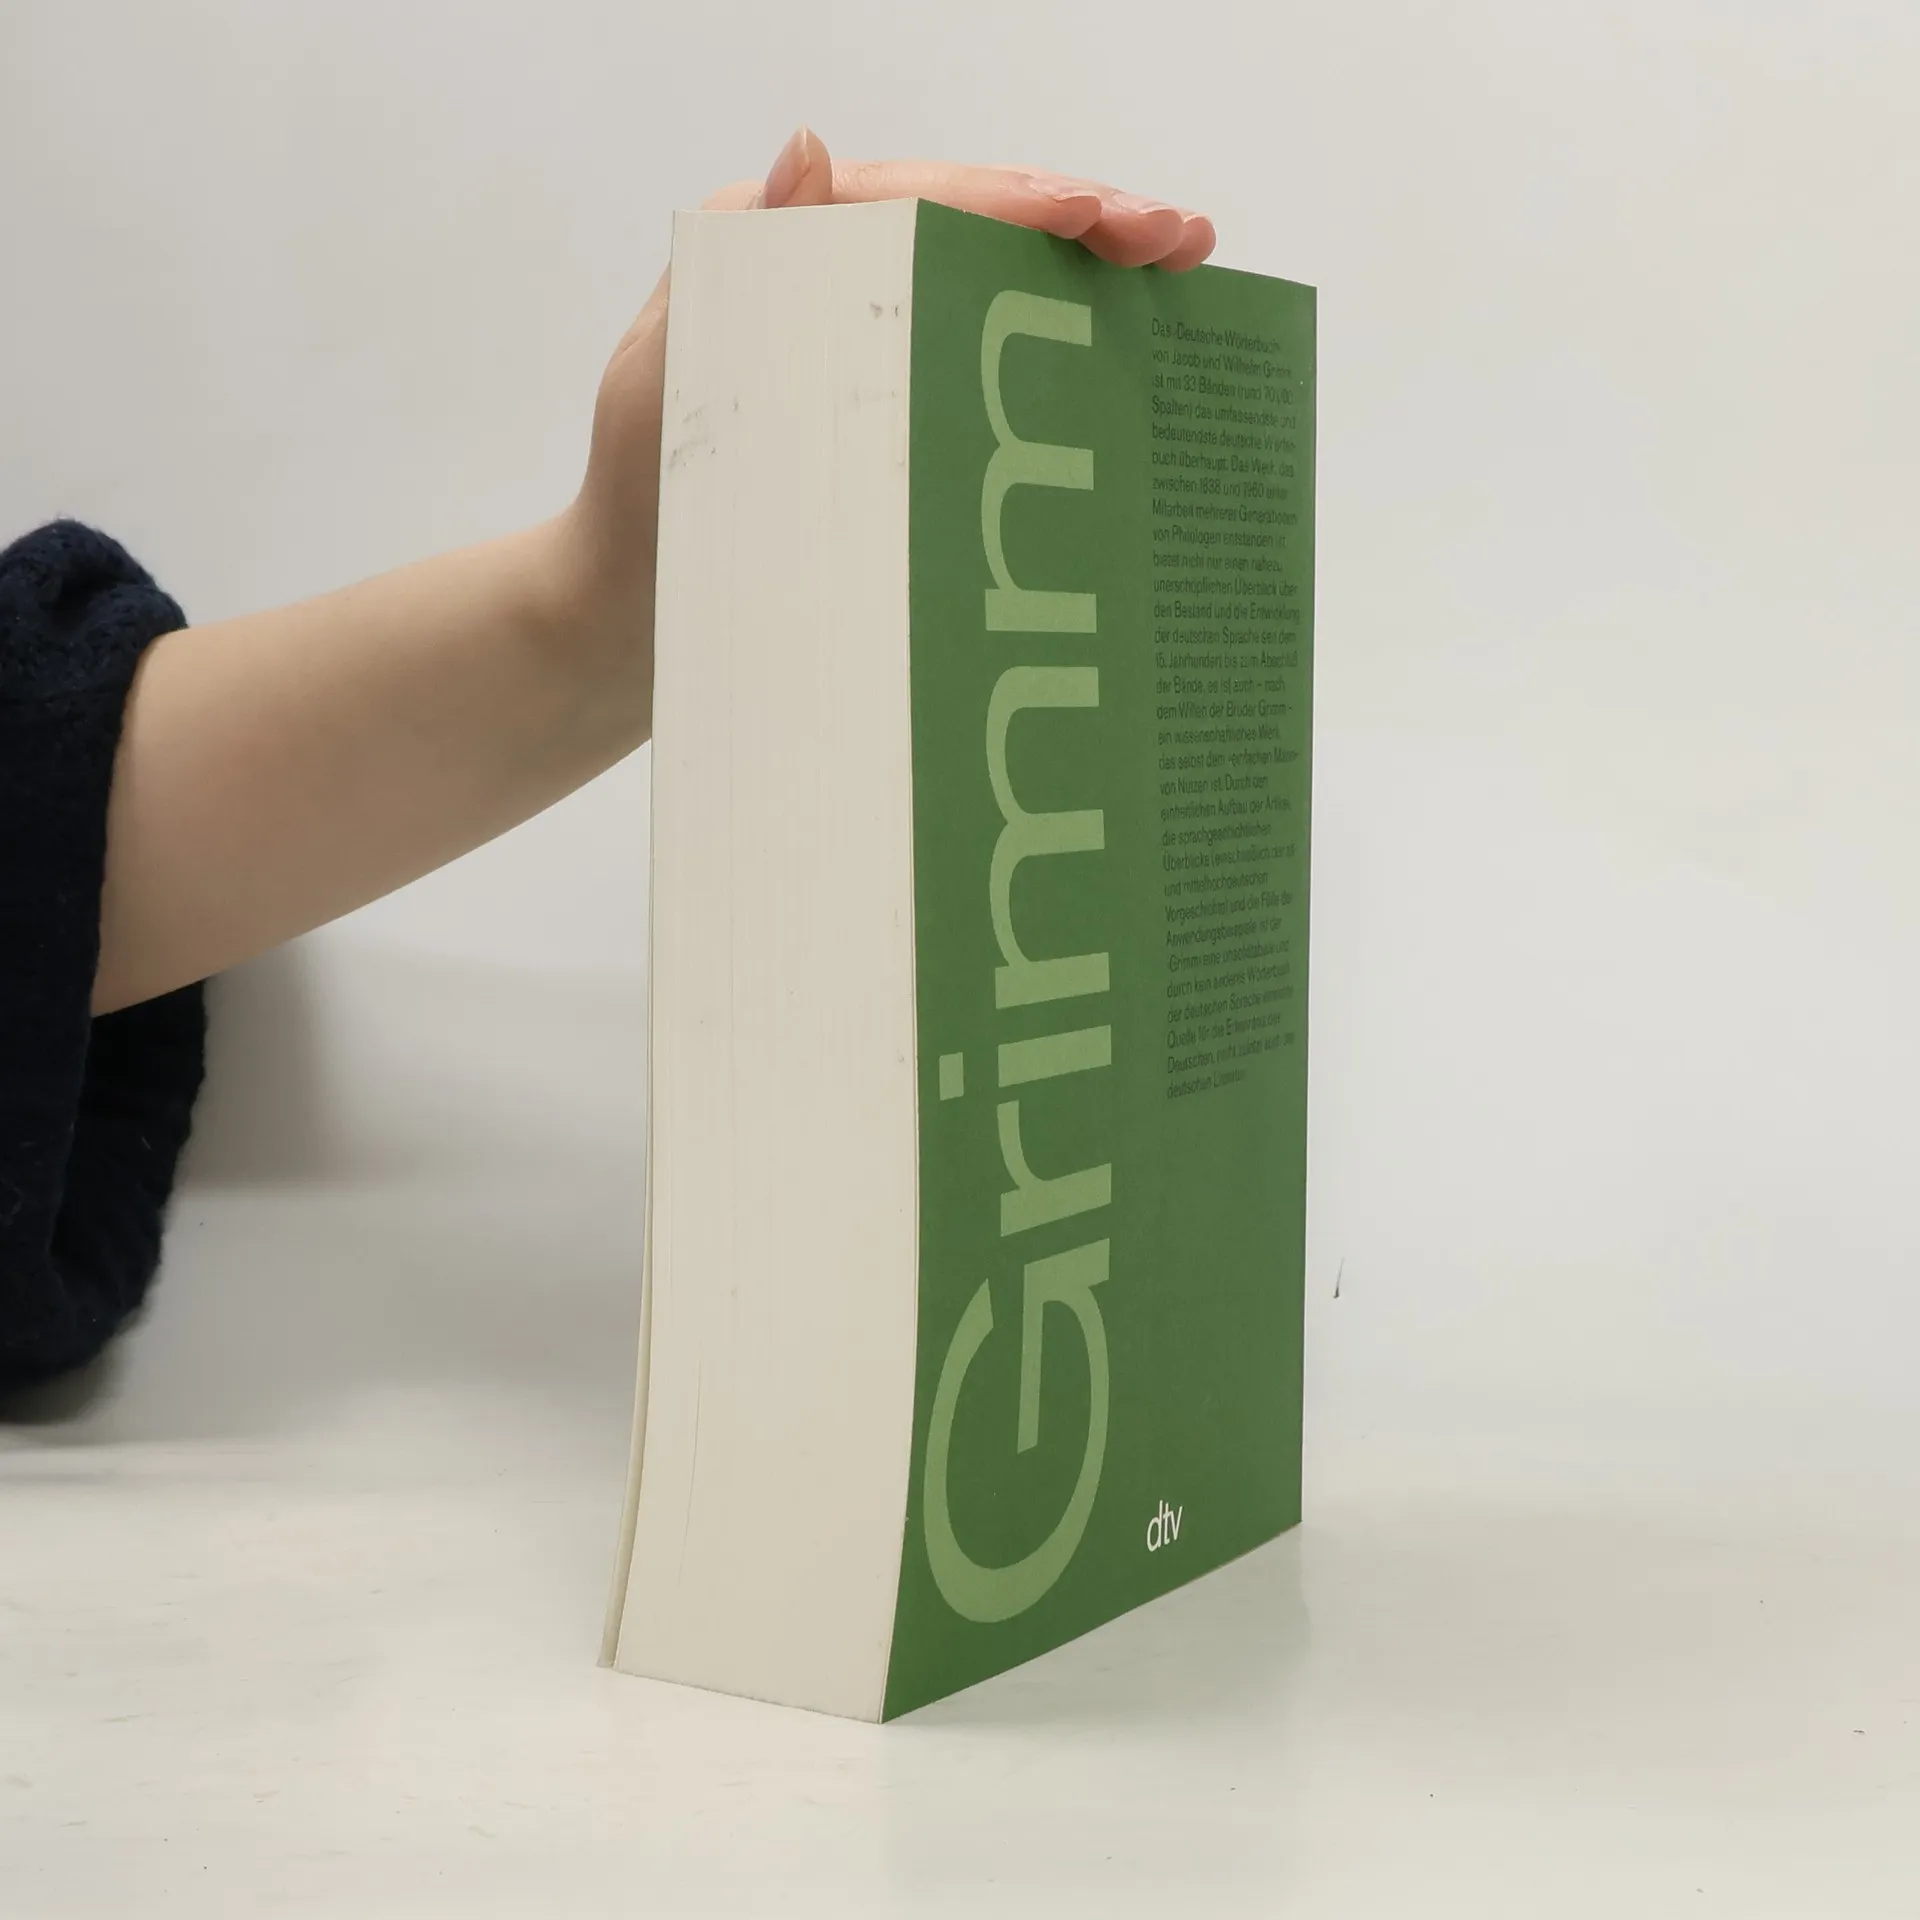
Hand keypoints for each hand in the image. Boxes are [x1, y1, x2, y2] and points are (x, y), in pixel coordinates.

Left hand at [559, 128, 1217, 718]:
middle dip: (1087, 224)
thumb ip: (731, 273)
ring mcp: (868, 349)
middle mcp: (831, 284)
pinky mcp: (891, 416)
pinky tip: (1126, 357)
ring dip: (1090, 279)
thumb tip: (808, 150)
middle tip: (1184, 237)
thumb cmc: (637, 511)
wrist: (628, 621)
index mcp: (778, 253)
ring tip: (1182, 270)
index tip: (1102, 216)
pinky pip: (983, 363)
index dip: (1018, 203)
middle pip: (976, 228)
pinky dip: (1057, 354)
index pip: (918, 202)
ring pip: (996, 288)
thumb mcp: (667, 385)